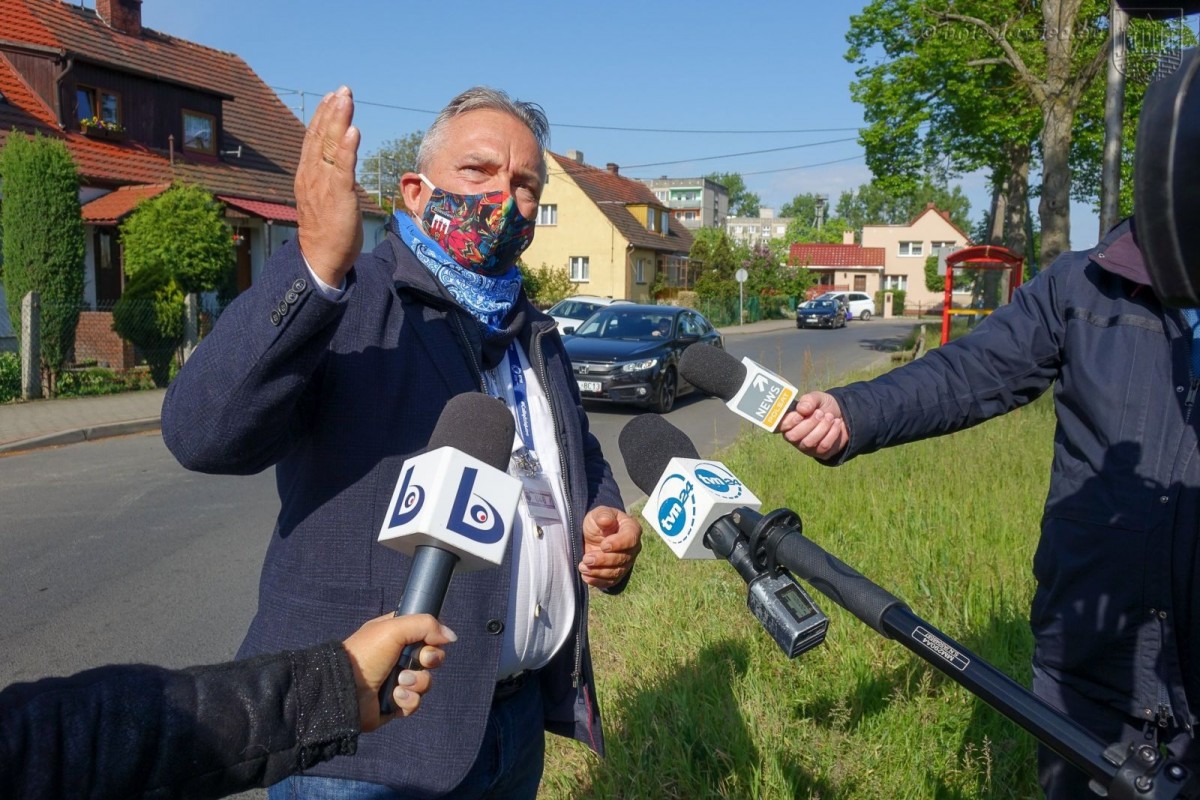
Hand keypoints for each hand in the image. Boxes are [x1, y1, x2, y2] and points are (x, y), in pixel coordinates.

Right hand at [296, 85, 363, 287]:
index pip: (314, 139)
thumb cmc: (326, 231)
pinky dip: (347, 148)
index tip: (332, 97)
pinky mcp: (338, 195)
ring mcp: (323, 184)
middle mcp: (312, 175)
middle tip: (343, 90)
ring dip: (339, 120)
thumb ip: (329, 179)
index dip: (323, 117)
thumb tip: (339, 165)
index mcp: (307, 174)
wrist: (320, 258)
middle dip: (332, 111)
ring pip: (329, 145)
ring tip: (346, 99)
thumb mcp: (324, 198)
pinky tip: (353, 131)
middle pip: (320, 136)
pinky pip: (342, 167)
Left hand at [341, 613, 455, 732]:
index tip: (429, 641)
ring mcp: (397, 681)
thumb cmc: (366, 654)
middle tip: (420, 661)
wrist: (345, 690)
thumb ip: (426, 624)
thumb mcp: (394, 628)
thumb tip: (451, 637)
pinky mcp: (395, 703)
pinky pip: (415, 703)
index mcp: (395, 635)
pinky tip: (394, 697)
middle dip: (429, 660)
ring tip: (399, 682)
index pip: (426, 633)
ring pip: (426, 682)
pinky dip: (408, 700)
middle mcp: (397, 657)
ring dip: (416, 682)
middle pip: (432, 658)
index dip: (433, 638)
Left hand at [579, 506, 641, 588]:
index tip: (603, 545)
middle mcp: (632, 548)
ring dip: (598, 572)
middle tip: (586, 558)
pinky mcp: (617, 574)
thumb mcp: (598, 514)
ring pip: (616, 572)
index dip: (618, 544)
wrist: (593, 535)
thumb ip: (603, 515)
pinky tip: (586, 577)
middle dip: (603, 560)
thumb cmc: (598, 522)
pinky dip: (598, 581)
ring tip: (582, 567)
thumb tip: (606, 520)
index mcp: (632, 530)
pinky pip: (610, 581)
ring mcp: (626, 562)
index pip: (630, 539)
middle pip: (622, 559)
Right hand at [778, 391, 848, 459]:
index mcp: (788, 422)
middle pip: (793, 436)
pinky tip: (836, 423)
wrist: (842, 415)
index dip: (787, 422)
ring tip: (830, 417)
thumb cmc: (823, 406)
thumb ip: (809, 400)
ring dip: (822, 427)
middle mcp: (793, 436)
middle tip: (820, 413)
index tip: (800, 414)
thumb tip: (802, 409)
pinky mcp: (819, 453)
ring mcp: (805, 447)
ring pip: (808, 442)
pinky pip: (823, 446)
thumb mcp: (817, 398)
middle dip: (809, 423)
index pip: (778, 426)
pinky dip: (832, 432)